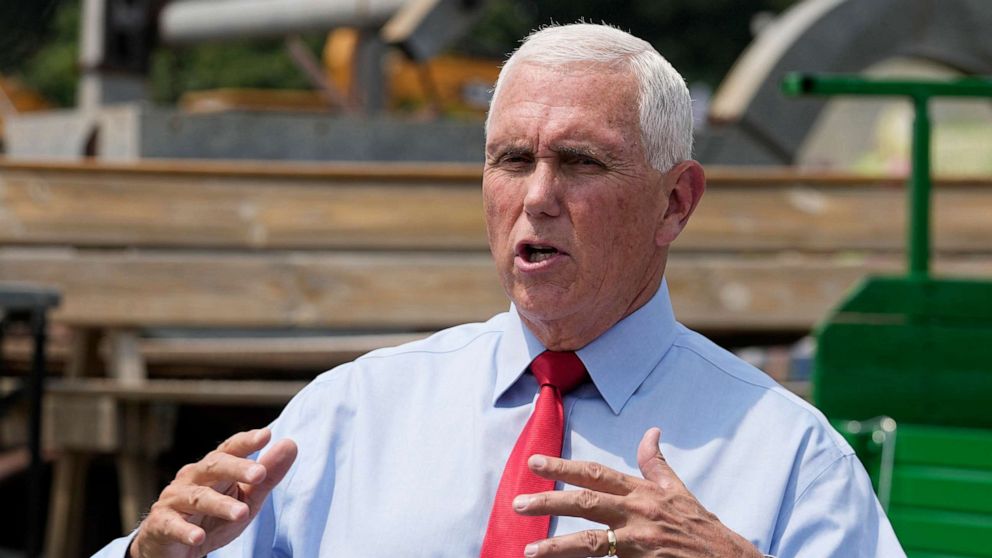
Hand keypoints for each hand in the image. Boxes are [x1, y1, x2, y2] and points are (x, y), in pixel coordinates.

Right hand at [130, 428, 297, 557]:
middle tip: (259, 473)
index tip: (266, 434)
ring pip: (198, 498)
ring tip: (242, 513)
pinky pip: (172, 525)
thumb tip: (290, 444)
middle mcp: (192, 477)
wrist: (173, 547)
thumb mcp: (246, 498)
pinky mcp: (161, 523)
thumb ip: (267, 475)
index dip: (246, 441)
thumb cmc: (214, 517)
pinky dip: (185, 531)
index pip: (230, 449)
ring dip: (220, 505)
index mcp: (214, 468)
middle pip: (214, 467)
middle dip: (236, 468)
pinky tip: (199, 537)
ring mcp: (174, 499)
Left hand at [513, 427, 761, 556]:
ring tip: (528, 550)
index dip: (563, 467)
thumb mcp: (678, 490)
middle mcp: (639, 512)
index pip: (596, 473)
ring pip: (592, 542)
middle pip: (586, 503)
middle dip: (549, 502)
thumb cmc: (700, 526)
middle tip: (517, 503)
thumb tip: (650, 431)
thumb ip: (656, 464)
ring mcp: (641, 541)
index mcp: (642, 491)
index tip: (534, 463)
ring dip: (557, 546)